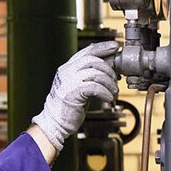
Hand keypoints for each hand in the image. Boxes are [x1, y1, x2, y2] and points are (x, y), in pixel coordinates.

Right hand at [31, 41, 118, 155]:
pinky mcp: (72, 93)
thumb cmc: (69, 107)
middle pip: (92, 60)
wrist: (55, 123)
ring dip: (109, 83)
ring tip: (113, 92)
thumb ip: (91, 76)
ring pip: (95, 73)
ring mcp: (68, 82)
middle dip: (109, 69)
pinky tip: (109, 98)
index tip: (115, 47)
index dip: (102, 47)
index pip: (87, 51)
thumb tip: (112, 67)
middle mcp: (66, 72)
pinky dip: (105, 92)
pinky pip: (94, 87)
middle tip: (115, 79)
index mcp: (68, 68)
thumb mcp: (80, 86)